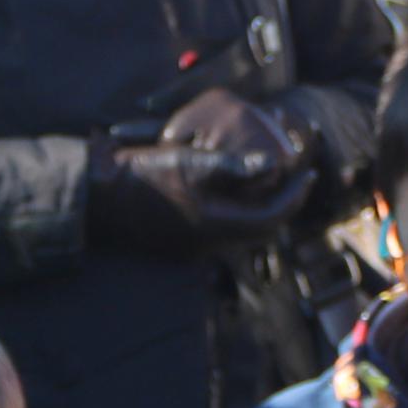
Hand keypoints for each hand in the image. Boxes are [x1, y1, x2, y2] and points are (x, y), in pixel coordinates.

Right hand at [92, 91, 310, 250]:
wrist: (98, 196)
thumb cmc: (143, 175)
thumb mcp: (189, 161)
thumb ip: (233, 165)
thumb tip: (273, 164)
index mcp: (217, 224)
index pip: (272, 217)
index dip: (295, 195)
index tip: (310, 172)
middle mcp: (209, 242)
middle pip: (261, 230)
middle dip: (283, 204)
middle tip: (298, 179)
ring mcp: (192, 246)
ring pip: (241, 232)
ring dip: (259, 208)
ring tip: (270, 182)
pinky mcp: (179, 241)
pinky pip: (221, 232)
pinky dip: (236, 212)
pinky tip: (232, 191)